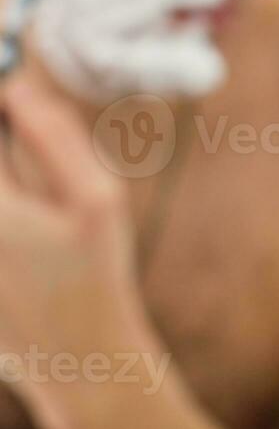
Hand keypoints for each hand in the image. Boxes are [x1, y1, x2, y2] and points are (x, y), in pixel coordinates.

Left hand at [0, 72, 162, 426]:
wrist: (77, 359)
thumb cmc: (93, 277)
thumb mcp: (96, 200)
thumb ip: (56, 140)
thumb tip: (20, 91)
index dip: (3, 111)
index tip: (16, 101)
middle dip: (9, 154)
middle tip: (28, 147)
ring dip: (11, 187)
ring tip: (33, 212)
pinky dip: (11, 217)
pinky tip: (25, 240)